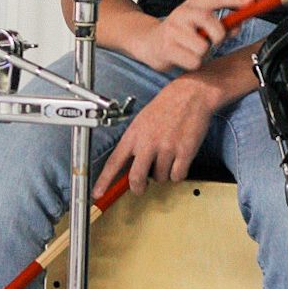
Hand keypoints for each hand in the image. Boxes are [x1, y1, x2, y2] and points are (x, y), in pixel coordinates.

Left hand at [93, 79, 218, 196]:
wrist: (190, 95)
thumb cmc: (165, 106)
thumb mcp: (141, 122)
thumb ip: (134, 143)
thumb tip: (129, 166)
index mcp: (134, 135)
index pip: (114, 162)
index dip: (104, 181)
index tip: (98, 193)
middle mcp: (148, 143)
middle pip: (136, 178)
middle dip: (138, 188)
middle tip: (141, 187)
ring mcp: (166, 148)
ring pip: (160, 178)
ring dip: (163, 174)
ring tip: (168, 157)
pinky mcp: (184, 152)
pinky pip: (177, 176)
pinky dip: (178, 173)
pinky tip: (179, 160)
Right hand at [137, 0, 249, 73]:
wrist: (148, 43)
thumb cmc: (179, 34)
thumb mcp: (199, 25)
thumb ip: (221, 25)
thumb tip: (238, 26)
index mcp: (192, 5)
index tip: (251, 1)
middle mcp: (182, 13)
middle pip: (212, 22)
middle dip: (218, 36)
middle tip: (212, 42)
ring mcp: (173, 30)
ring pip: (203, 47)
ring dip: (202, 54)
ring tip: (192, 50)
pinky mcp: (167, 47)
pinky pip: (194, 60)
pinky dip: (193, 64)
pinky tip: (184, 58)